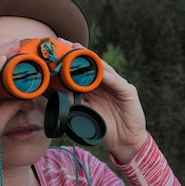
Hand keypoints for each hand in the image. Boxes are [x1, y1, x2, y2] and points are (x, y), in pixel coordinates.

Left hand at [61, 39, 148, 163]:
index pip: (82, 70)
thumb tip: (58, 92)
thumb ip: (75, 101)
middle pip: (92, 65)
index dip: (70, 61)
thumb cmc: (104, 128)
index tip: (56, 52)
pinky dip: (108, 75)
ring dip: (92, 59)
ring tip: (79, 50)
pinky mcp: (128, 91)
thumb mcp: (85, 113)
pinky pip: (116, 81)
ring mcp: (117, 85)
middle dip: (79, 54)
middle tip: (64, 43)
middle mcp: (106, 83)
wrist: (123, 142)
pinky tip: (100, 69)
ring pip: (104, 69)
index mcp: (95, 88)